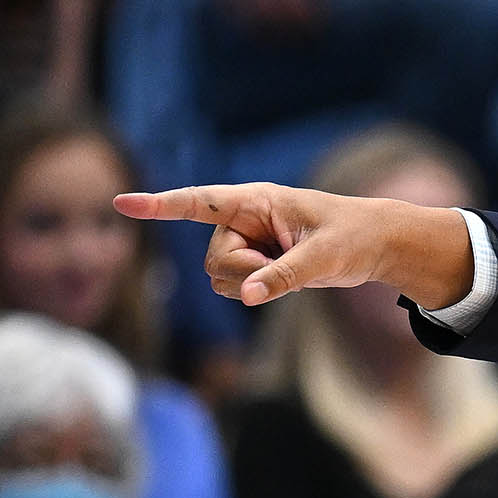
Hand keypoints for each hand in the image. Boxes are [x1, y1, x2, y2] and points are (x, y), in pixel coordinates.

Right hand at [114, 181, 474, 310]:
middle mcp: (242, 219)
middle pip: (214, 261)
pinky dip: (258, 290)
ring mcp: (245, 241)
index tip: (121, 203)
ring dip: (253, 284)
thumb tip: (245, 296)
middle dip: (247, 273)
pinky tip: (286, 276)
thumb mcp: (325, 258)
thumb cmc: (355, 238)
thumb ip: (283, 276)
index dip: (160, 205)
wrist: (376, 245)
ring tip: (292, 267)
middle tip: (290, 265)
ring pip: (220, 278)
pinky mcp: (253, 261)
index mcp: (256, 201)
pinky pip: (236, 286)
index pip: (199, 202)